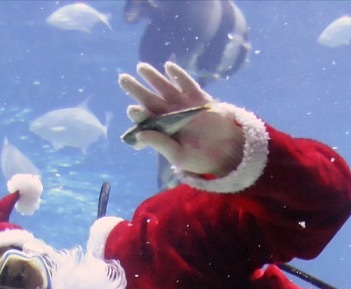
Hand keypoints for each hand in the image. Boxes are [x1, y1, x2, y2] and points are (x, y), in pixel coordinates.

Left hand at [118, 61, 243, 176]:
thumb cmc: (200, 158)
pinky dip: (178, 76)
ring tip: (141, 67)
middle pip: (150, 99)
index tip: (132, 109)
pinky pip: (186, 84)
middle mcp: (170, 115)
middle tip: (123, 79)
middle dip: (136, 89)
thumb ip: (161, 144)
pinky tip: (168, 67)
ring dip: (153, 78)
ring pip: (165, 88)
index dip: (138, 113)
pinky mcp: (198, 99)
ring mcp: (183, 105)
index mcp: (162, 130)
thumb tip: (141, 134)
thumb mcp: (179, 156)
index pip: (146, 119)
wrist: (227, 154)